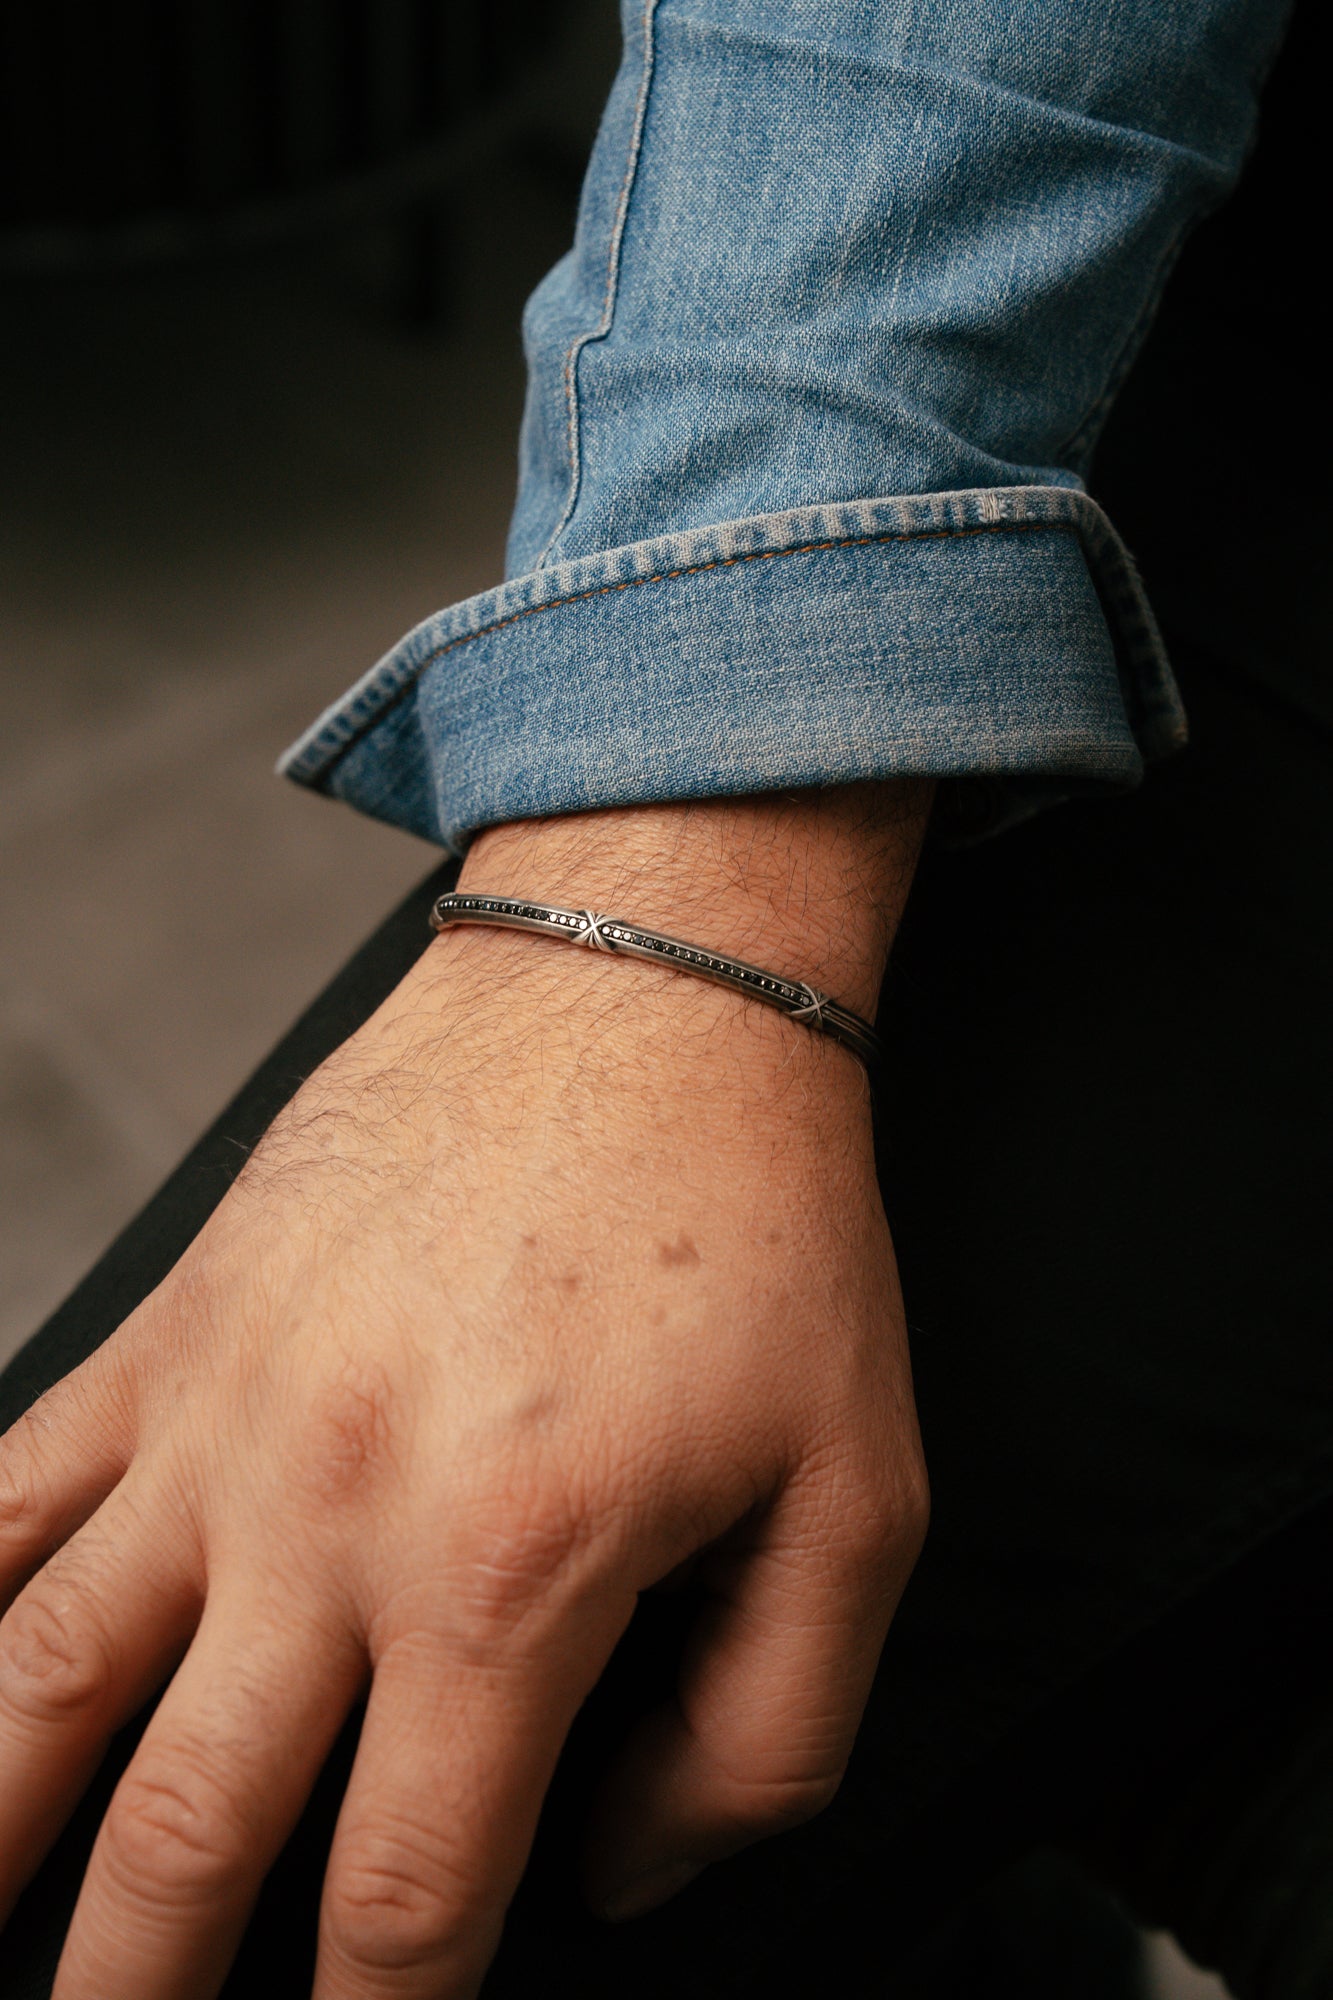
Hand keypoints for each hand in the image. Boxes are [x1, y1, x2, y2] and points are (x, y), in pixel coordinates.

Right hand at [0, 786, 930, 1998]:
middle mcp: (328, 1509)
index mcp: (508, 1571)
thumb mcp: (857, 1493)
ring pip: (36, 1684)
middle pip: (183, 1840)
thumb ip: (766, 1734)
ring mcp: (222, 1414)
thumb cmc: (755, 1227)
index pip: (405, 1897)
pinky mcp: (174, 1326)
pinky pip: (12, 1486)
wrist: (639, 996)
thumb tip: (625, 1877)